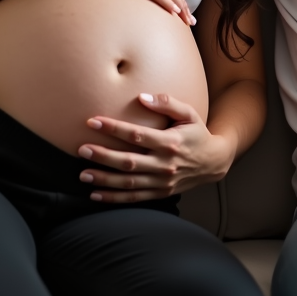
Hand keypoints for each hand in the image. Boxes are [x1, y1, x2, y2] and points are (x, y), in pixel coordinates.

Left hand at [77, 94, 234, 201]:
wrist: (214, 162)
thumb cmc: (197, 133)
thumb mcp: (189, 113)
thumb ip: (167, 102)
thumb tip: (142, 97)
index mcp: (171, 142)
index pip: (137, 135)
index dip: (114, 128)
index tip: (93, 121)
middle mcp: (165, 164)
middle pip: (129, 162)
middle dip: (104, 156)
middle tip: (82, 149)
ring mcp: (162, 182)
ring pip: (129, 183)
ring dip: (105, 179)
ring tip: (83, 174)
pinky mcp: (161, 193)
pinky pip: (134, 198)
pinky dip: (114, 198)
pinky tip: (95, 194)